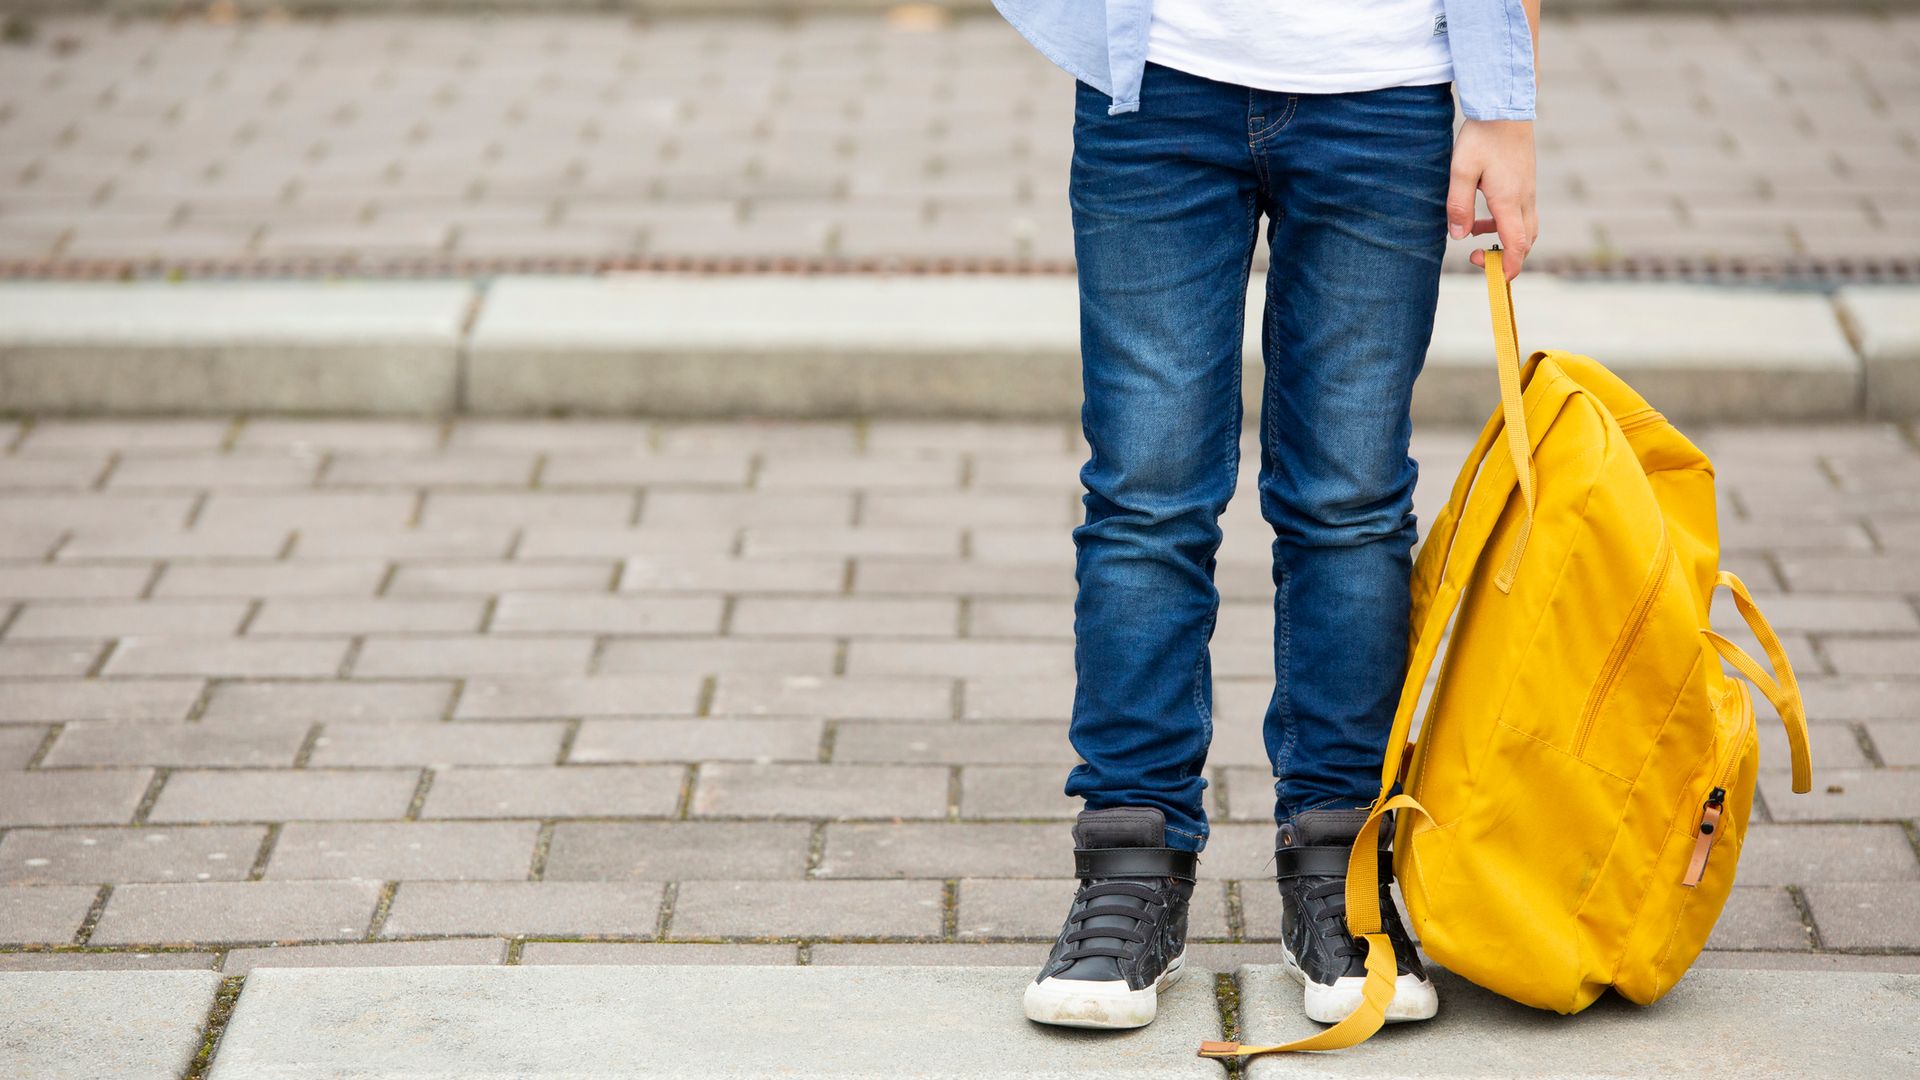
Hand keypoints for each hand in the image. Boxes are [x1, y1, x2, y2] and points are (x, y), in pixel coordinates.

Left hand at [1448, 119, 1537, 279]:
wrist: (1504, 106)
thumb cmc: (1482, 136)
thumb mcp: (1461, 170)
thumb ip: (1458, 205)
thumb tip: (1459, 236)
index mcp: (1509, 200)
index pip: (1517, 245)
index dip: (1509, 267)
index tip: (1495, 277)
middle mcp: (1524, 198)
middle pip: (1526, 241)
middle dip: (1507, 257)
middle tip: (1479, 258)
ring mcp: (1528, 189)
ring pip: (1525, 227)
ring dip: (1504, 239)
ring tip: (1475, 234)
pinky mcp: (1526, 181)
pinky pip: (1520, 212)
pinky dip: (1504, 223)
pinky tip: (1481, 214)